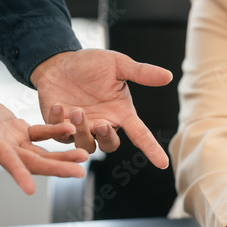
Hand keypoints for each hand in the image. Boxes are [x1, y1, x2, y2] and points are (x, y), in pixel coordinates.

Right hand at [0, 65, 87, 194]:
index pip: (3, 159)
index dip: (17, 174)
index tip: (31, 191)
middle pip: (30, 162)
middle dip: (55, 168)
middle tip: (79, 173)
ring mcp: (8, 138)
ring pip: (38, 152)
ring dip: (61, 156)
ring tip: (83, 156)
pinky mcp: (14, 128)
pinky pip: (38, 134)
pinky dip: (54, 133)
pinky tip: (70, 129)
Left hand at [31, 50, 173, 166]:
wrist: (58, 62)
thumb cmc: (90, 64)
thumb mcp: (117, 64)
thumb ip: (141, 72)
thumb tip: (168, 76)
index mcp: (120, 113)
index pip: (140, 135)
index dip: (151, 149)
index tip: (162, 163)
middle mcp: (103, 124)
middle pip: (110, 145)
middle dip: (106, 138)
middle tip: (100, 123)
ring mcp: (81, 128)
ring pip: (86, 145)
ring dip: (82, 132)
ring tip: (78, 111)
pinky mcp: (60, 127)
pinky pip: (60, 135)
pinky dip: (58, 123)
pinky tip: (58, 105)